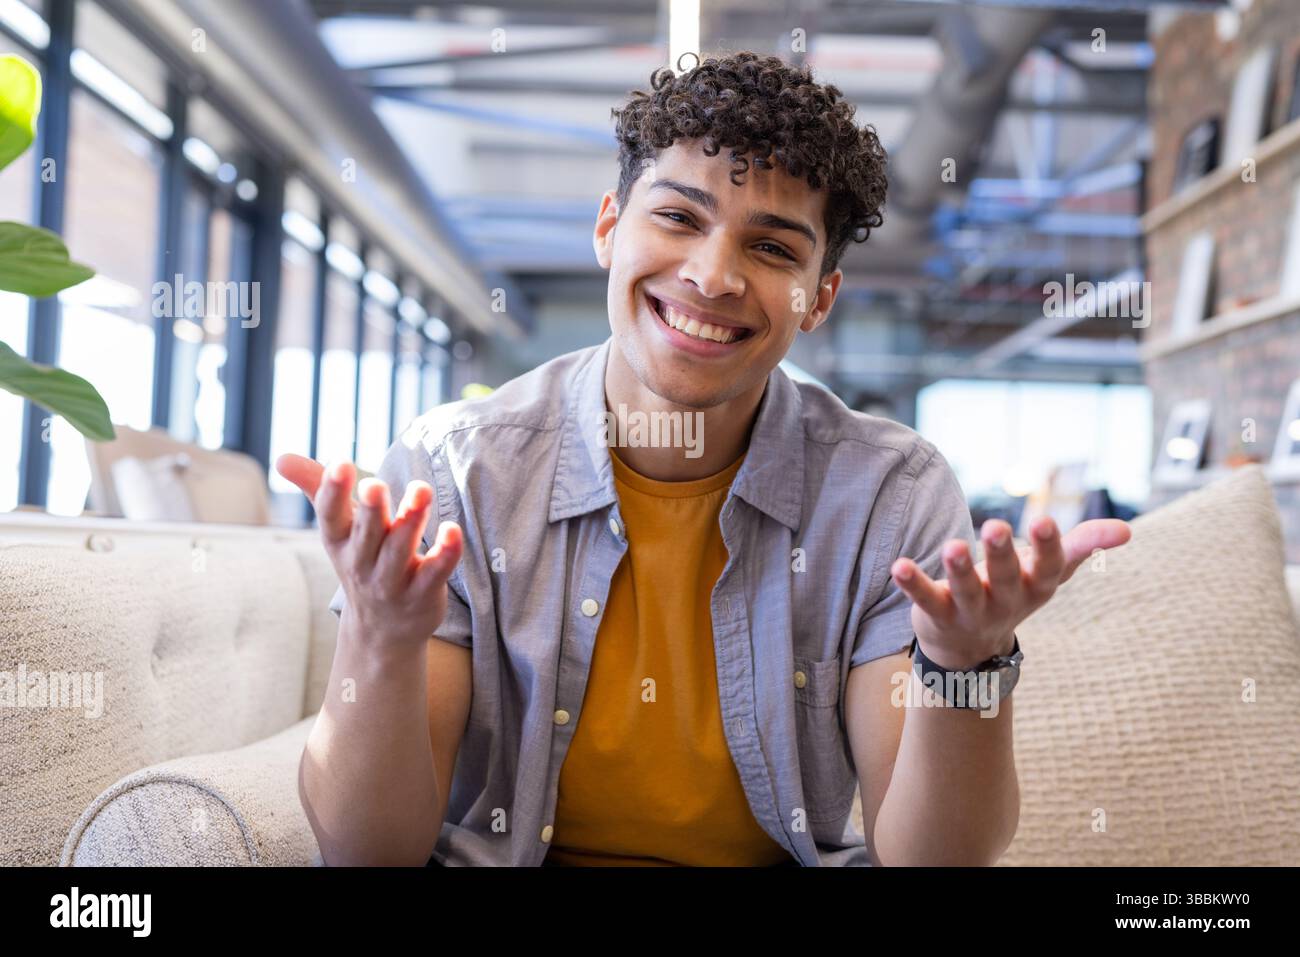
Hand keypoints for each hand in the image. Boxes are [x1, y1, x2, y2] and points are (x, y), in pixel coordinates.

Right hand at [275, 453, 463, 650]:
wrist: (381, 631)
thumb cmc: (361, 561)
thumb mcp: (338, 529)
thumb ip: (318, 488)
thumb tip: (280, 457)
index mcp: (340, 542)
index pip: (331, 517)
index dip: (333, 492)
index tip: (340, 464)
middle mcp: (363, 563)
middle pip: (367, 534)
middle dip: (371, 509)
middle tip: (375, 484)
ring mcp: (392, 582)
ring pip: (399, 552)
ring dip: (410, 522)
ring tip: (421, 490)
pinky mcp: (423, 594)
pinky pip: (435, 573)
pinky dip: (445, 553)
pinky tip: (453, 530)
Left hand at [890, 516, 1131, 671]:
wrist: (971, 647)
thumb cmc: (1014, 591)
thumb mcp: (1048, 571)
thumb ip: (1083, 546)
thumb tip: (1127, 531)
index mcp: (1034, 587)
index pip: (1047, 567)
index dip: (1048, 547)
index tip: (1044, 521)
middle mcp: (1005, 601)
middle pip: (1005, 578)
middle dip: (1002, 555)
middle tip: (996, 526)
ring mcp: (970, 611)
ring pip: (965, 591)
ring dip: (959, 570)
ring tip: (951, 547)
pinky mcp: (936, 614)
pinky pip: (924, 599)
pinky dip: (912, 583)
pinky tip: (899, 565)